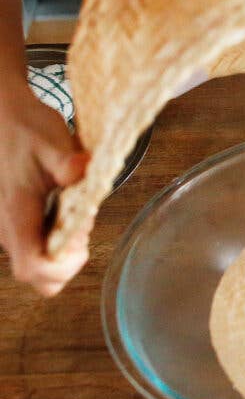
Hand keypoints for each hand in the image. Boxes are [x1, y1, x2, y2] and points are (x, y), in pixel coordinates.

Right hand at [0, 85, 89, 295]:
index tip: (81, 238)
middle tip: (82, 226)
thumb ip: (66, 160)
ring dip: (65, 251)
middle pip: (37, 278)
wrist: (5, 120)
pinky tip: (69, 209)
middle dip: (68, 263)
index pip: (32, 268)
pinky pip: (40, 249)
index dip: (62, 266)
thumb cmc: (28, 129)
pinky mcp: (21, 225)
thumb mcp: (52, 140)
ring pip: (39, 266)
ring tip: (76, 213)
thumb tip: (81, 169)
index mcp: (17, 214)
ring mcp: (14, 229)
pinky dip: (60, 240)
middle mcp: (10, 230)